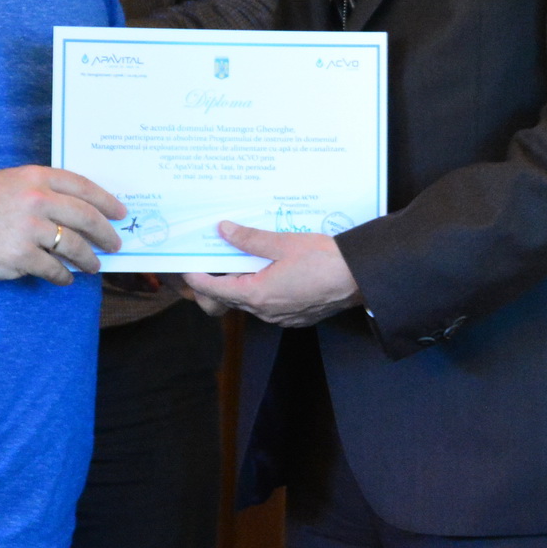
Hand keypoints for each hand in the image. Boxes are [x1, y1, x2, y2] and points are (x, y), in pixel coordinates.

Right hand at [0, 166, 124, 284]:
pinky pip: (53, 269)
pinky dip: (63, 276)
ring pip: (74, 246)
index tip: (120, 213)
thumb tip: (77, 208)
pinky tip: (66, 279)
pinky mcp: (21, 256)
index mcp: (36, 177)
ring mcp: (30, 229)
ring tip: (94, 265)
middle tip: (115, 244)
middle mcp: (37, 200)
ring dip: (88, 259)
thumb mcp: (10, 182)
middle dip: (105, 234)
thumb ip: (42, 188)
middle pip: (86, 218)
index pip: (84, 186)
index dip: (107, 201)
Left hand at [185, 224, 358, 326]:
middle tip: (215, 259)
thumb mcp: (284, 242)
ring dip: (243, 283)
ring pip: (251, 301)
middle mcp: (266, 312)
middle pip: (230, 298)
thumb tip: (224, 230)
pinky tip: (272, 271)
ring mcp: (282, 317)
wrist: (361, 278)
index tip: (186, 267)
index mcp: (258, 294)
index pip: (215, 290)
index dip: (197, 278)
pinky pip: (270, 305)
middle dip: (218, 281)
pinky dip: (263, 290)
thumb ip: (250, 238)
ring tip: (245, 259)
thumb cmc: (326, 260)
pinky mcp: (296, 317)